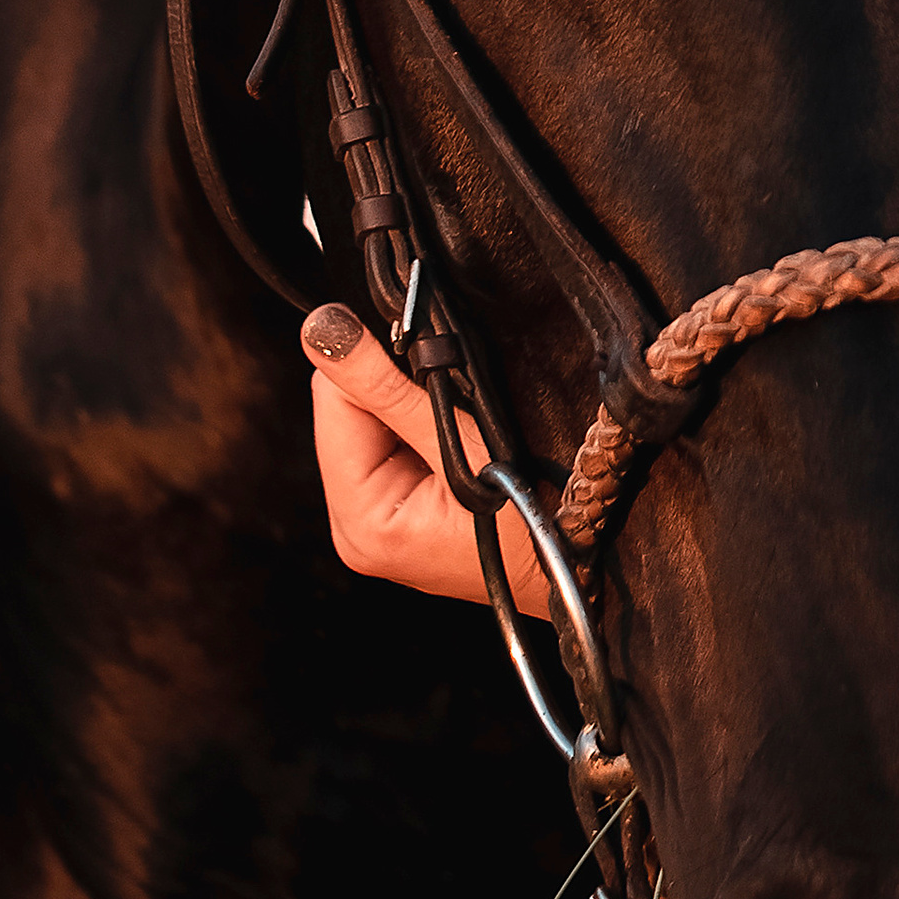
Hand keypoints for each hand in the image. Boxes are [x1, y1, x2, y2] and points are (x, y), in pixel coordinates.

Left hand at [300, 303, 548, 613]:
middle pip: (343, 416)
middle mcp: (352, 532)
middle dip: (391, 395)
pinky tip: (455, 449)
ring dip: (406, 413)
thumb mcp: (461, 441)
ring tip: (462, 436)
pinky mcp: (391, 525)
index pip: (331, 400)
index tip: (432, 364)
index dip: (375, 367)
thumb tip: (320, 328)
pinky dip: (415, 435)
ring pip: (365, 430)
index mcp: (359, 520)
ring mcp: (370, 532)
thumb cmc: (534, 519)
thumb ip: (384, 386)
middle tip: (455, 408)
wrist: (578, 570)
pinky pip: (384, 454)